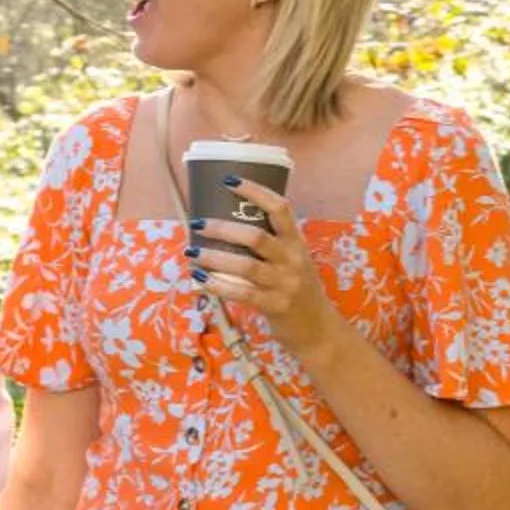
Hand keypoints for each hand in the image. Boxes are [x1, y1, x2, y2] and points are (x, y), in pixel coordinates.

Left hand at [190, 179, 338, 357]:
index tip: (228, 180)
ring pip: (245, 265)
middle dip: (222, 228)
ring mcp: (285, 283)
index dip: (255, 191)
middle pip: (256, 237)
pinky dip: (218, 284)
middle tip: (198, 223)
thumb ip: (269, 244)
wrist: (317, 329)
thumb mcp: (291, 260)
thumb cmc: (296, 289)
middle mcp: (292, 259)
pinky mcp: (275, 305)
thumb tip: (224, 225)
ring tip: (192, 252)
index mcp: (296, 242)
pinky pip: (242, 293)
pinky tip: (200, 278)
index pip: (280, 208)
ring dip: (214, 257)